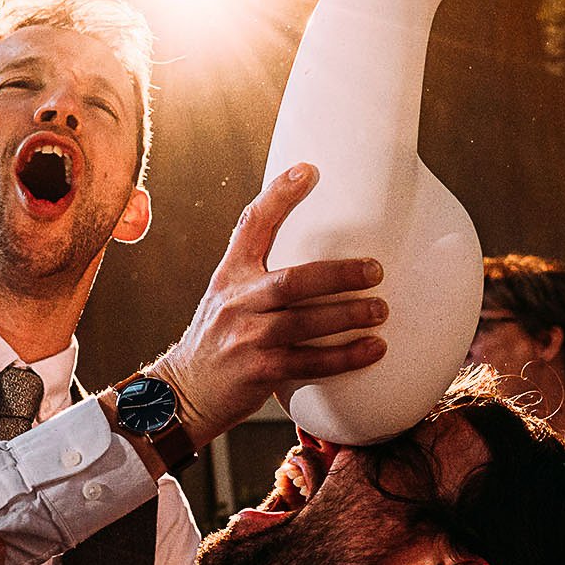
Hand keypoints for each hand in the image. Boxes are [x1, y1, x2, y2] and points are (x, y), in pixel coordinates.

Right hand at [147, 163, 387, 444]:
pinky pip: (309, 362)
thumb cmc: (219, 342)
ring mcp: (245, 338)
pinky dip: (344, 357)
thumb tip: (316, 251)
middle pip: (292, 279)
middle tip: (376, 270)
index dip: (279, 196)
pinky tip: (373, 350)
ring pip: (303, 321)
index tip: (309, 171)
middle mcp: (235, 302)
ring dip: (347, 315)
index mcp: (230, 275)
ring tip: (380, 311)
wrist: (183, 393)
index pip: (251, 225)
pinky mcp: (257, 371)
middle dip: (338, 273)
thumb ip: (260, 276)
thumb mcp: (227, 298)